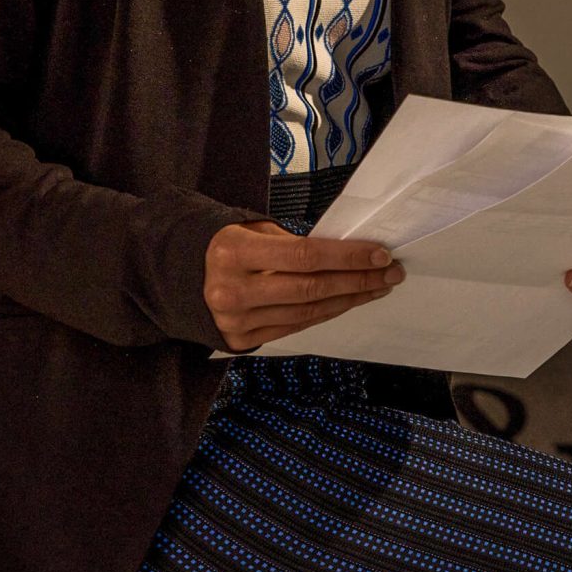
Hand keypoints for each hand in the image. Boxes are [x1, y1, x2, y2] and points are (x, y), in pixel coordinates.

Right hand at [204, 222, 403, 351]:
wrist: (179, 278)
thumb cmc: (225, 245)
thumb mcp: (251, 231)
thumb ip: (292, 244)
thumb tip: (346, 254)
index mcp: (234, 252)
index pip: (304, 256)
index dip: (347, 257)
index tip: (381, 254)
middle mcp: (233, 290)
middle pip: (311, 289)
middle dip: (358, 280)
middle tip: (392, 273)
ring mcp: (236, 320)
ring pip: (308, 312)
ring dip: (350, 299)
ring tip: (378, 287)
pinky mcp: (240, 340)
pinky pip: (296, 326)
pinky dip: (327, 313)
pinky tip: (348, 301)